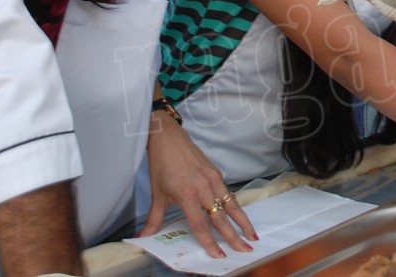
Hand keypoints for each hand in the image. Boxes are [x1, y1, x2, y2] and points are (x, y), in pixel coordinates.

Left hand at [142, 110, 255, 257]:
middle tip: (245, 249)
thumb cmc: (161, 165)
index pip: (201, 224)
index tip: (220, 255)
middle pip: (221, 217)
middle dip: (234, 235)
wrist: (169, 139)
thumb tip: (142, 237)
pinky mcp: (217, 173)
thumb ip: (154, 220)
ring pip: (231, 205)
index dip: (210, 242)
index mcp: (187, 195)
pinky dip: (236, 207)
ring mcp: (213, 179)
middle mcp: (203, 188)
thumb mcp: (157, 195)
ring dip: (243, 221)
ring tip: (253, 235)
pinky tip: (240, 216)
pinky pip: (228, 194)